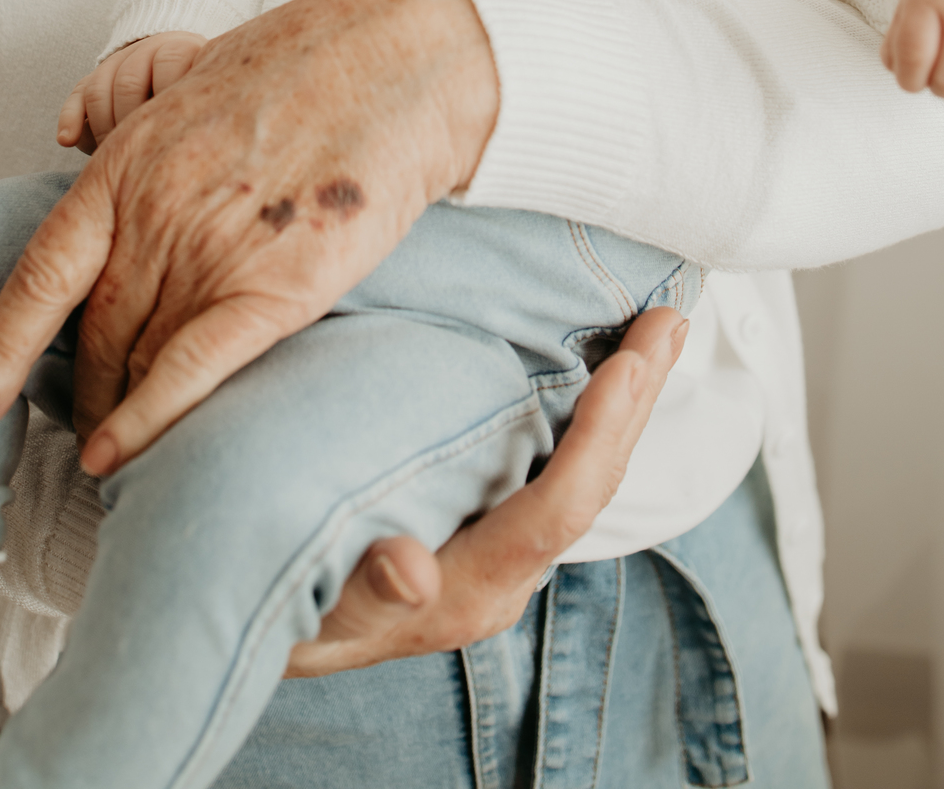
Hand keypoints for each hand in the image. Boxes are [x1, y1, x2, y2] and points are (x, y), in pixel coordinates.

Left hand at [0, 0, 497, 471]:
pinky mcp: (279, 287)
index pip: (41, 274)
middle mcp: (157, 214)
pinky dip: (150, 421)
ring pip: (138, 359)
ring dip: (116, 411)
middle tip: (81, 423)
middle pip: (93, 333)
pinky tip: (121, 456)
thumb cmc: (306, 63)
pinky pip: (193, 371)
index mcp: (128, 162)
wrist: (397, 61)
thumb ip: (140, 135)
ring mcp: (214, 252)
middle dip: (80, 389)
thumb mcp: (192, 82)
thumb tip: (82, 144)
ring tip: (113, 447)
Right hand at [284, 307, 687, 674]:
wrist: (273, 624)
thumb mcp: (319, 608)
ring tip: (652, 331)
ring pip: (582, 472)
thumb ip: (367, 590)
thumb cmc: (294, 614)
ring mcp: (501, 553)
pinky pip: (554, 468)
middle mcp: (504, 574)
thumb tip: (411, 572)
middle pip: (592, 483)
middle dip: (636, 401)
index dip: (601, 434)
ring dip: (621, 402)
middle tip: (669, 319)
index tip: (632, 361)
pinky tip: (593, 369)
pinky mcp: (488, 529)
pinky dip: (584, 413)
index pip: (561, 507)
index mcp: (475, 587)